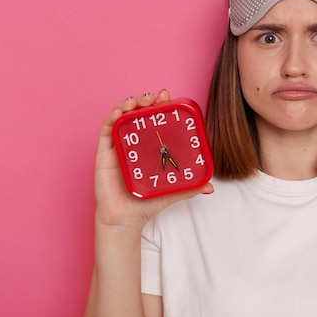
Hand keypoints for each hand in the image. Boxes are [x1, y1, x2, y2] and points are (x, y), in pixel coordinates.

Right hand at [94, 89, 212, 229]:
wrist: (126, 220)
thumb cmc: (145, 203)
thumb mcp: (173, 191)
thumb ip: (191, 187)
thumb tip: (211, 187)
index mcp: (148, 147)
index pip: (153, 120)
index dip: (159, 105)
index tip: (167, 97)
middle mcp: (133, 143)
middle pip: (137, 113)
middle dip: (146, 100)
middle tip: (156, 97)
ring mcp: (118, 146)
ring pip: (121, 116)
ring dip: (128, 103)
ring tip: (138, 101)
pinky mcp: (104, 152)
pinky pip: (106, 130)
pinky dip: (112, 117)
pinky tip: (120, 112)